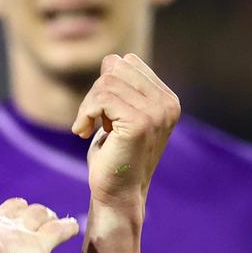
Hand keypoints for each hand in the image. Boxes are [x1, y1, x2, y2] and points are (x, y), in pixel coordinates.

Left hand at [72, 55, 179, 212]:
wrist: (118, 193)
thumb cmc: (114, 156)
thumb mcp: (120, 115)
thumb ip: (122, 87)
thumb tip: (112, 59)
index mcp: (167, 98)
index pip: (128, 62)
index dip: (106, 83)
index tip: (103, 113)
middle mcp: (167, 103)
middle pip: (116, 68)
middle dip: (95, 92)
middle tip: (92, 119)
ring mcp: (157, 112)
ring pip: (106, 82)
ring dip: (87, 106)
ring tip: (89, 128)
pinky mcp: (141, 123)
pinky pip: (101, 99)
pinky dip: (85, 114)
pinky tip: (83, 132)